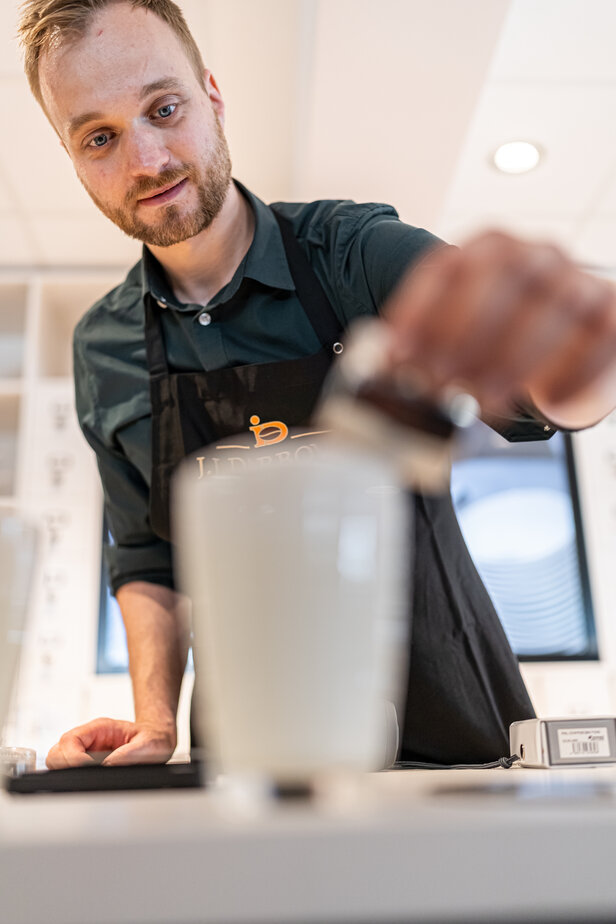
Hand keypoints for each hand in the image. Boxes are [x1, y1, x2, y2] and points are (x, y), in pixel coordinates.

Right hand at [45, 717, 176, 767]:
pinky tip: (89, 782)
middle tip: (84, 777)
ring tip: (87, 780)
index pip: (70, 741)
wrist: (157, 739)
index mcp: (100, 728)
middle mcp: (88, 739)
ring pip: (58, 764)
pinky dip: (73, 779)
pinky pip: (68, 773)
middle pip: (56, 753)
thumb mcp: (150, 744)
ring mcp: (85, 752)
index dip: (73, 758)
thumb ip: (131, 753)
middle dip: (65, 767)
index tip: (86, 767)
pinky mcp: (86, 765)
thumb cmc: (153, 738)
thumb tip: (109, 765)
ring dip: (67, 774)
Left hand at [384, 231, 615, 416]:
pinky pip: (600, 336)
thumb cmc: (504, 334)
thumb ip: (428, 347)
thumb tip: (383, 374)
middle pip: (498, 279)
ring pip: (550, 308)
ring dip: (511, 360)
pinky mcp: (608, 311)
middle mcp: (532, 255)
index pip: (447, 267)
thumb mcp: (462, 333)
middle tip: (439, 382)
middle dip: (463, 335)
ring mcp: (574, 279)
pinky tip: (548, 400)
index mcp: (486, 250)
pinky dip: (575, 371)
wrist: (569, 332)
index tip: (397, 353)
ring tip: (482, 401)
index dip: (419, 310)